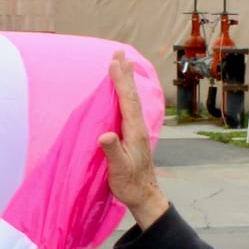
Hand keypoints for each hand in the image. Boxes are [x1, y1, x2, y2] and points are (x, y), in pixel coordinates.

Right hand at [98, 52, 169, 229]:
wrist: (144, 196)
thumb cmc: (130, 184)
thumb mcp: (119, 170)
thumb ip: (112, 152)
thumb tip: (105, 135)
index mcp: (135, 132)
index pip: (127, 101)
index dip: (120, 81)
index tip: (114, 63)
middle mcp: (137, 127)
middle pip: (131, 95)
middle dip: (125, 73)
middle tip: (119, 52)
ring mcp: (136, 131)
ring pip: (130, 99)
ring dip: (126, 80)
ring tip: (122, 64)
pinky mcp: (133, 135)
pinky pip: (128, 107)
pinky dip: (124, 93)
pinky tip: (121, 92)